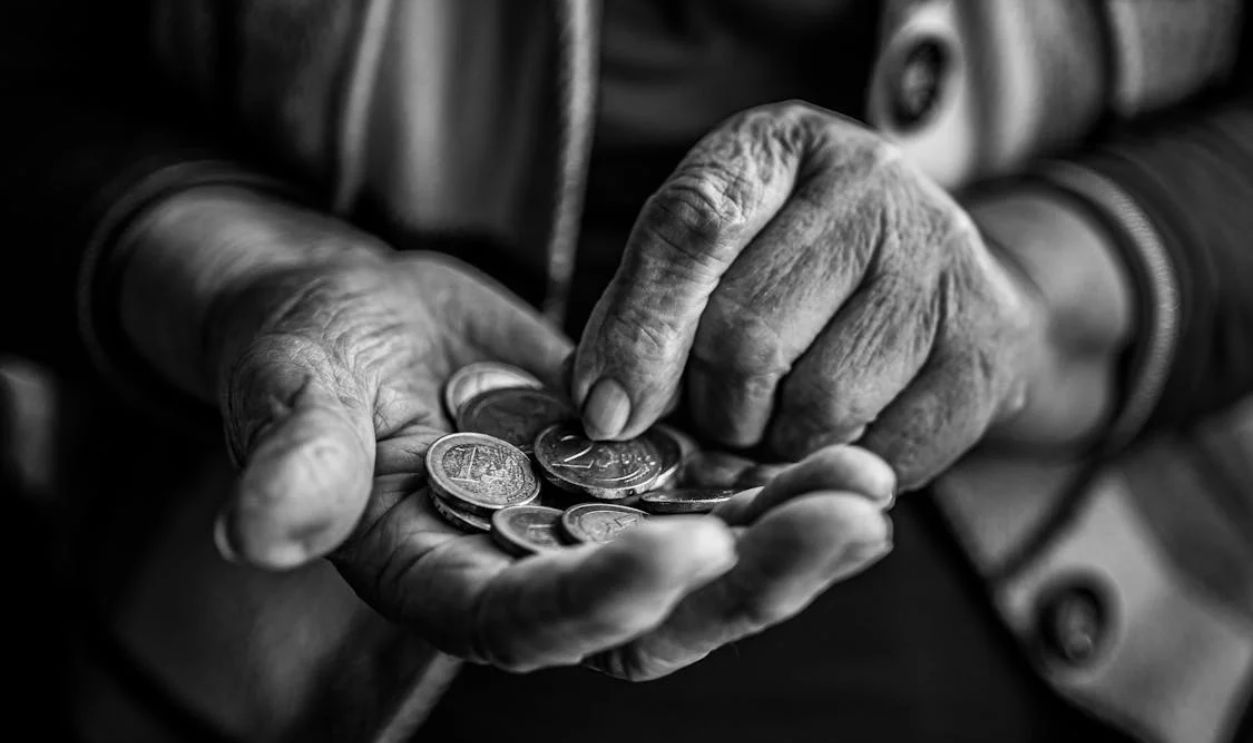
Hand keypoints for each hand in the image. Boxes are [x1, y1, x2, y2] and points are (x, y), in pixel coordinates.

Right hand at [132, 189, 893, 678]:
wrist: (367, 317)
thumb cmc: (308, 346)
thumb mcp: (291, 381)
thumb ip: (291, 455)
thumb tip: (260, 529)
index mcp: (439, 577)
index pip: (525, 623)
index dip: (603, 601)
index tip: (684, 550)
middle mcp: (526, 576)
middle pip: (647, 620)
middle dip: (750, 581)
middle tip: (845, 520)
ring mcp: (588, 533)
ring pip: (704, 568)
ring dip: (788, 537)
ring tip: (869, 486)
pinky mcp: (631, 484)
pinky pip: (716, 503)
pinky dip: (778, 490)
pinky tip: (854, 463)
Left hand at [573, 102, 1046, 488]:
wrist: (934, 274)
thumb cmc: (792, 268)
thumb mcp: (710, 257)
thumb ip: (646, 315)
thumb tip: (607, 412)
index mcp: (777, 148)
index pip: (693, 229)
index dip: (641, 333)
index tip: (608, 413)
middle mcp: (870, 181)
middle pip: (748, 337)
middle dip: (714, 406)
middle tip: (721, 413)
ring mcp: (942, 257)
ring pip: (820, 404)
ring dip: (779, 443)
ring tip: (783, 418)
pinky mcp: (989, 341)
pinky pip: (889, 451)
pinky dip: (844, 466)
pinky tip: (842, 434)